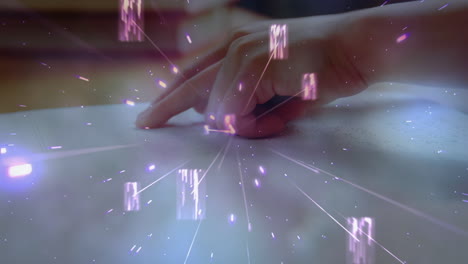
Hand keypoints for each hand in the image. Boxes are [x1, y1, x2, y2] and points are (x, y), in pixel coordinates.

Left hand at [136, 14, 368, 137]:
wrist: (356, 49)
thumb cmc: (320, 71)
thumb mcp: (279, 95)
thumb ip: (252, 109)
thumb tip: (228, 126)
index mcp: (236, 48)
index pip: (192, 75)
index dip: (169, 96)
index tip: (150, 114)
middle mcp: (233, 45)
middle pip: (186, 84)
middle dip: (163, 108)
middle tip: (142, 126)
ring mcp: (242, 51)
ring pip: (216, 105)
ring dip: (240, 125)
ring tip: (274, 120)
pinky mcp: (254, 61)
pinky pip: (235, 108)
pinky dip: (253, 123)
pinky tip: (276, 115)